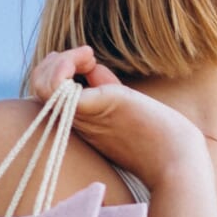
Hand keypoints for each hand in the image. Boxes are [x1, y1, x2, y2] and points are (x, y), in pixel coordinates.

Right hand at [24, 46, 202, 188]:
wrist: (177, 160)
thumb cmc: (159, 135)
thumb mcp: (125, 104)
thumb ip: (105, 88)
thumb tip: (94, 69)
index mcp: (81, 122)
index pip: (48, 95)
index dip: (56, 71)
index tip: (86, 61)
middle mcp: (75, 121)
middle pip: (39, 87)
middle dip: (54, 63)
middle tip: (87, 56)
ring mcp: (81, 117)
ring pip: (41, 85)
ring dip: (59, 61)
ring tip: (88, 56)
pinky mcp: (92, 109)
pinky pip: (55, 88)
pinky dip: (63, 66)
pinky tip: (88, 58)